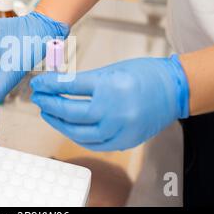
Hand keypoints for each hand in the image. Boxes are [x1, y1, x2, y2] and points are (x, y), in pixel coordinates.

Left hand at [30, 55, 189, 150]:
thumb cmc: (145, 75)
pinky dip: (77, 136)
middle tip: (38, 98)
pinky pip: (93, 143)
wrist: (175, 90)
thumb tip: (59, 87)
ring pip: (78, 132)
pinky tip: (67, 127)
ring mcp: (119, 129)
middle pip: (70, 112)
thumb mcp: (112, 70)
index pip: (69, 86)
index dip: (50, 85)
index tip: (38, 83)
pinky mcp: (124, 141)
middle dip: (49, 104)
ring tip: (47, 113)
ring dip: (58, 123)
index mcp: (109, 85)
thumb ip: (86, 82)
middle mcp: (113, 110)